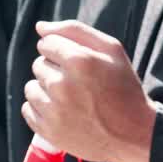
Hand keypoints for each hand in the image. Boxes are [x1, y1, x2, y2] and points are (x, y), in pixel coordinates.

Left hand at [22, 20, 156, 161]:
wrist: (134, 134)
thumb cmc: (124, 88)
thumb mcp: (113, 51)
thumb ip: (76, 30)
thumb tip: (40, 27)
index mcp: (80, 61)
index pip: (47, 43)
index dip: (63, 50)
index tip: (79, 62)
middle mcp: (62, 85)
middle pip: (38, 65)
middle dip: (55, 69)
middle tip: (80, 83)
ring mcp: (54, 110)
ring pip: (31, 87)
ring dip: (46, 90)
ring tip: (72, 98)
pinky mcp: (48, 131)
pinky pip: (28, 109)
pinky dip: (42, 109)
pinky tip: (64, 112)